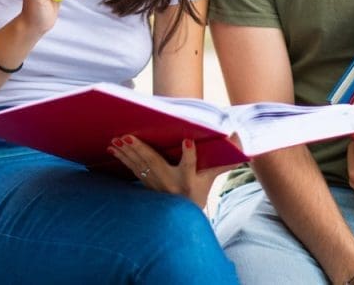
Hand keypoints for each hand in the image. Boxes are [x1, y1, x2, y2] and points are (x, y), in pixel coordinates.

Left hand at [107, 135, 234, 207]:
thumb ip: (224, 163)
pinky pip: (133, 169)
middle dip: (141, 150)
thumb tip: (240, 143)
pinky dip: (122, 158)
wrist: (183, 217)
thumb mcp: (211, 178)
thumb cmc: (199, 191)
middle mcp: (171, 183)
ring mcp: (155, 185)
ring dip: (126, 152)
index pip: (191, 166)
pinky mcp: (145, 184)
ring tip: (115, 140)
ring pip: (139, 165)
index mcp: (189, 180)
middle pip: (155, 164)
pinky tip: (113, 148)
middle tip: (127, 136)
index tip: (187, 142)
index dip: (189, 154)